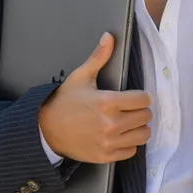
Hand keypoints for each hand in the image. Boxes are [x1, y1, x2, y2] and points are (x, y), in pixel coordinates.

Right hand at [37, 32, 151, 163]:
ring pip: (143, 135)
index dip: (141, 96)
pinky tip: (119, 136)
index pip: (144, 99)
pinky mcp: (106, 156)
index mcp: (108, 102)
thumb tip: (109, 36)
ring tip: (127, 123)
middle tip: (129, 109)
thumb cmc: (64, 102)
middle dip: (139, 111)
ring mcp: (109, 142)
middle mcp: (111, 124)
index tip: (134, 97)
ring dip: (137, 128)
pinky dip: (128, 144)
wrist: (46, 130)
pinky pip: (132, 151)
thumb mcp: (80, 77)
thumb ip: (98, 58)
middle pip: (146, 117)